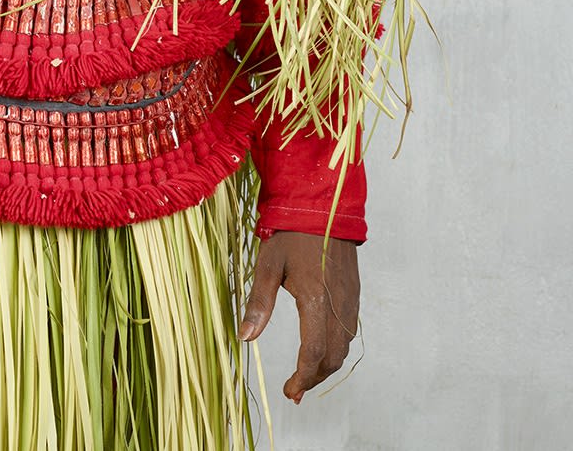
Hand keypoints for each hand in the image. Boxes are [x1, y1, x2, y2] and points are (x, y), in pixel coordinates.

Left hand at [239, 230, 358, 403]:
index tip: (289, 391)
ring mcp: (349, 301)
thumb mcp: (268, 265)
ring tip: (305, 375)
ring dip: (325, 366)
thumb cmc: (292, 235)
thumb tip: (245, 337)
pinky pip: (349, 332)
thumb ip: (259, 302)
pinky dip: (336, 348)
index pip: (314, 353)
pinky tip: (320, 349)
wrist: (324, 208)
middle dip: (313, 378)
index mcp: (316, 301)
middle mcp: (338, 306)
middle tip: (294, 389)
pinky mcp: (354, 295)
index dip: (302, 378)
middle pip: (332, 358)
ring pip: (344, 348)